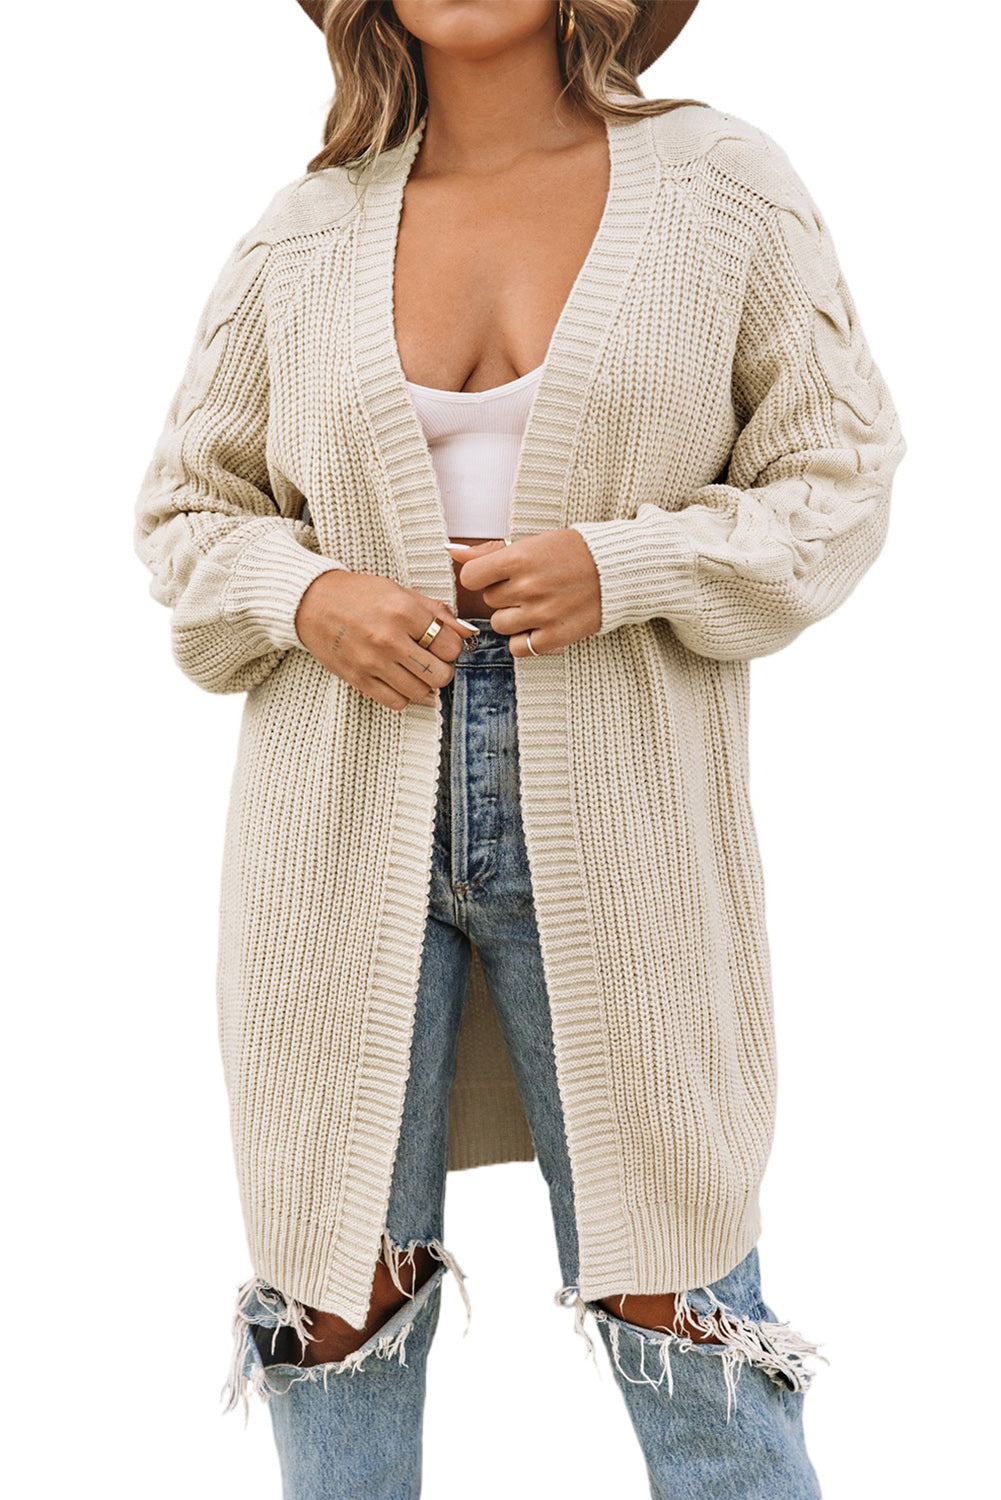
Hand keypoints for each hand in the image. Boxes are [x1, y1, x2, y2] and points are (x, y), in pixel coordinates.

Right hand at [294, 569, 477, 710]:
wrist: (312, 601)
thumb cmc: (359, 594)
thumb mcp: (401, 592)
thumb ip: (437, 612)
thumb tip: (468, 633)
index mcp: (403, 611)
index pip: (451, 645)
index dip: (452, 647)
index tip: (442, 644)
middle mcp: (389, 639)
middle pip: (440, 674)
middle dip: (442, 669)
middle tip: (432, 660)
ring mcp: (372, 662)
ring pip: (420, 692)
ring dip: (424, 685)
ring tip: (415, 670)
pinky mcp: (358, 679)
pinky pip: (395, 702)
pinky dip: (404, 696)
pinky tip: (400, 681)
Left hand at [448, 530, 601, 655]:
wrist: (615, 571)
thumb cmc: (571, 553)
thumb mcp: (531, 543)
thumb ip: (488, 551)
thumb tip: (452, 552)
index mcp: (520, 558)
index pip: (470, 578)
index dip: (481, 577)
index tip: (497, 575)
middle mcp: (528, 587)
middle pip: (488, 601)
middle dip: (503, 594)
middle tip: (530, 585)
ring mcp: (541, 614)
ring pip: (500, 625)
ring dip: (513, 617)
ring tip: (537, 604)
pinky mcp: (554, 637)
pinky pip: (518, 647)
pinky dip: (525, 639)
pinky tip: (541, 624)